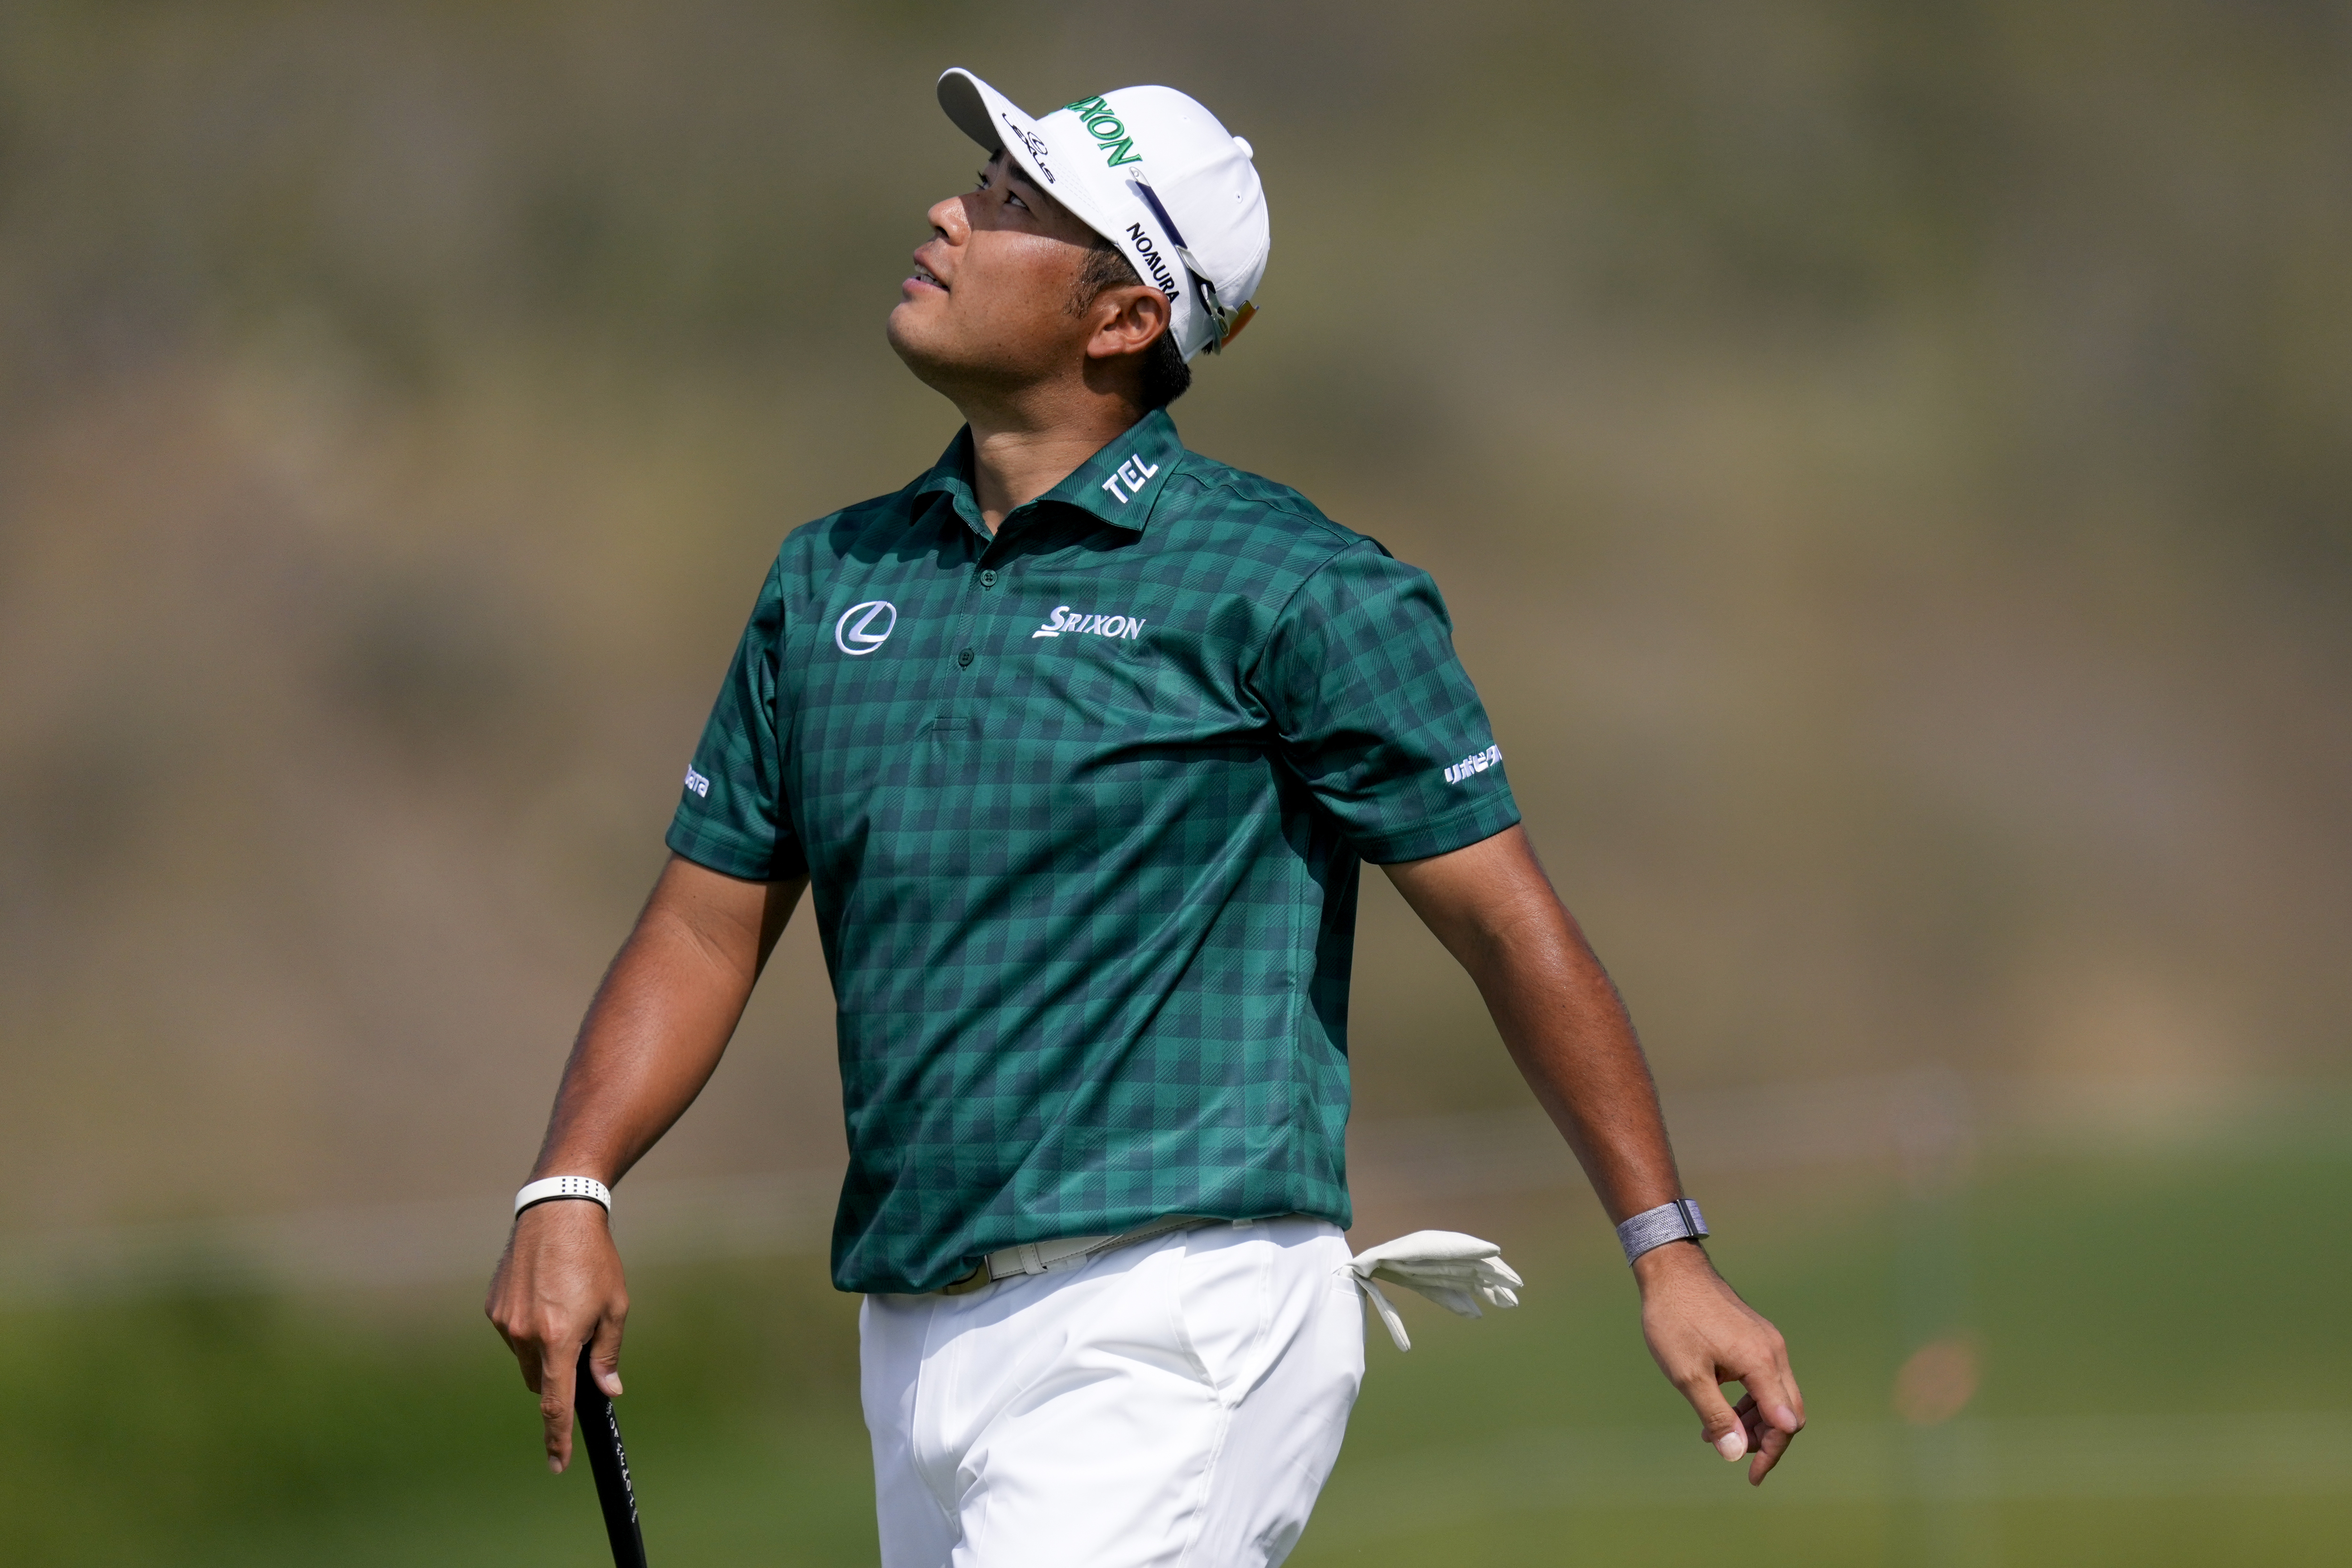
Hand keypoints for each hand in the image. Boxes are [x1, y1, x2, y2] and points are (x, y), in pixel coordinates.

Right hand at [484, 1199, 629, 1472]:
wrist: (558, 1212)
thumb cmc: (594, 1259)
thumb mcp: (615, 1306)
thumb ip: (608, 1354)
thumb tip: (608, 1390)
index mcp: (558, 1339)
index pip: (555, 1403)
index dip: (557, 1437)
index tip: (557, 1463)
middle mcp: (524, 1335)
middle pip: (538, 1381)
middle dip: (556, 1374)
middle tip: (579, 1340)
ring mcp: (504, 1322)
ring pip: (524, 1357)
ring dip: (542, 1347)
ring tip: (563, 1303)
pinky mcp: (492, 1307)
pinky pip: (512, 1333)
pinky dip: (528, 1327)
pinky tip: (544, 1294)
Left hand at [1634, 1241, 1803, 1484]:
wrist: (1672, 1270)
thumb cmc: (1675, 1319)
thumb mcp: (1688, 1375)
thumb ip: (1716, 1415)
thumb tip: (1736, 1454)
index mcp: (1762, 1363)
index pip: (1784, 1422)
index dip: (1771, 1453)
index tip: (1751, 1475)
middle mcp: (1774, 1352)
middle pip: (1788, 1411)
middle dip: (1766, 1439)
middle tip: (1734, 1454)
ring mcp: (1767, 1341)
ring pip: (1776, 1395)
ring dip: (1754, 1420)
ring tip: (1716, 1434)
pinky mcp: (1757, 1336)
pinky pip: (1765, 1377)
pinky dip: (1749, 1399)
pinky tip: (1720, 1408)